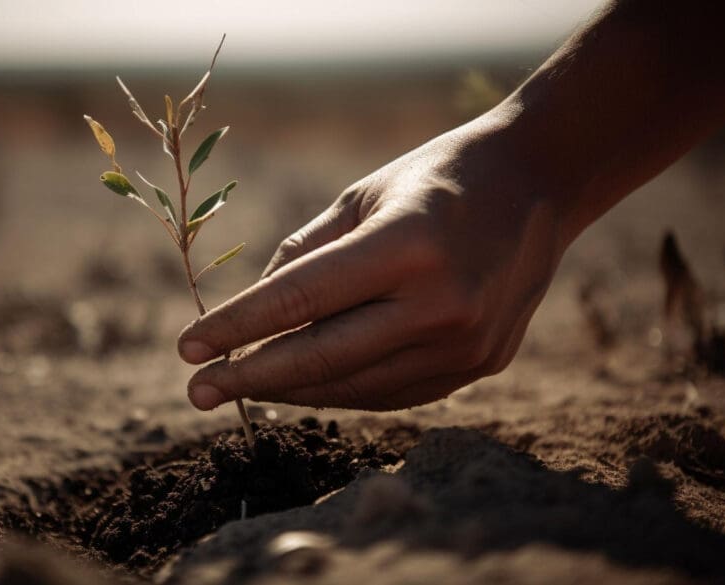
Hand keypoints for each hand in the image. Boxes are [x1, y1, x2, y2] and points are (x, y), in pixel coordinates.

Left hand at [178, 117, 564, 410]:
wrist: (538, 186)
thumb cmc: (434, 179)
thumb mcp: (361, 197)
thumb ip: (304, 257)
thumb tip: (254, 316)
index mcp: (407, 245)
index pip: (298, 301)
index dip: (235, 329)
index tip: (186, 349)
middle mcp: (441, 303)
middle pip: (321, 359)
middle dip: (249, 377)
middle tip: (196, 391)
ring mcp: (466, 344)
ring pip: (353, 386)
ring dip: (290, 389)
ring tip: (243, 384)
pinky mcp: (481, 365)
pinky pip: (391, 392)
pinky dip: (341, 389)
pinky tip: (305, 383)